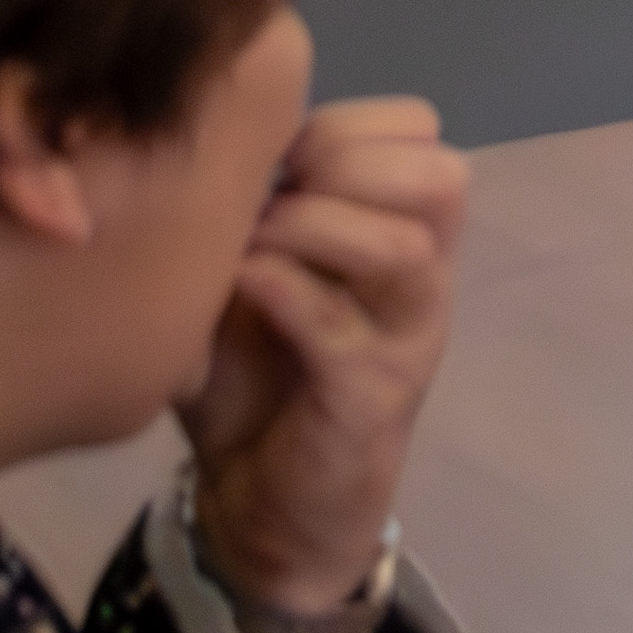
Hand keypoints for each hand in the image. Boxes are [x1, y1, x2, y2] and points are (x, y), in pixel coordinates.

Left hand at [181, 98, 466, 632]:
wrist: (259, 509)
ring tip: (249, 246)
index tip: (269, 156)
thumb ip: (238, 209)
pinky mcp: (375, 399)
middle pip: (438, 175)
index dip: (344, 122)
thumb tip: (193, 134)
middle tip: (268, 195)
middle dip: (343, 163)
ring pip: (407, 246)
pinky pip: (342, 327)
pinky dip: (283, 292)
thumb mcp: (237, 275)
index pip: (418, 129)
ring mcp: (409, 338)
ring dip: (316, 228)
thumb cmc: (249, 380)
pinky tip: (238, 289)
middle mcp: (425, 275)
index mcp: (402, 229)